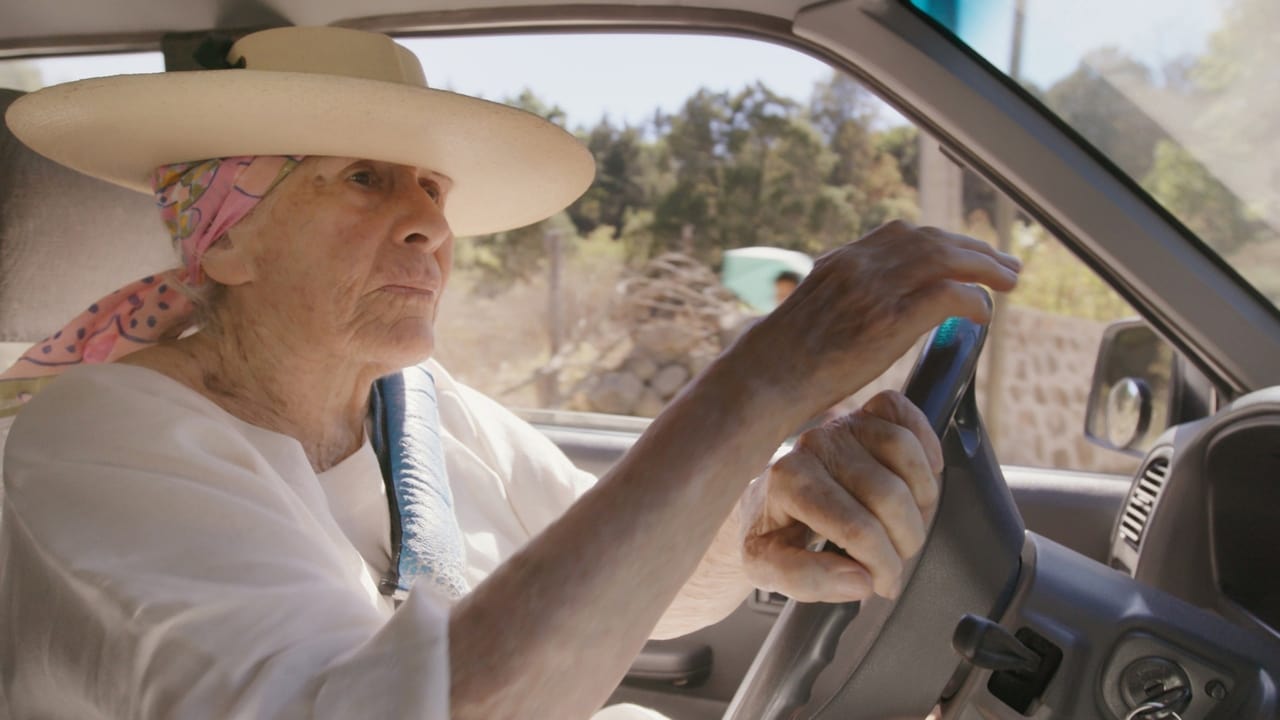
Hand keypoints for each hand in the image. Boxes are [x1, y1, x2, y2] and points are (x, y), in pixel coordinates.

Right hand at [736, 221, 1018, 422]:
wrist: (764, 379)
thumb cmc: (781, 362)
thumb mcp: (812, 314)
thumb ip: (843, 302)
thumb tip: (868, 315)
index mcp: (841, 261)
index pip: (902, 234)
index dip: (941, 241)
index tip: (963, 253)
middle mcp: (859, 265)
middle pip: (931, 240)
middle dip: (973, 249)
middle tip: (1004, 263)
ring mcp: (874, 289)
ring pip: (945, 259)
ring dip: (985, 267)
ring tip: (1008, 280)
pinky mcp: (888, 319)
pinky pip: (947, 295)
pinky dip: (973, 300)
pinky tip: (984, 313)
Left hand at [738, 390, 943, 601]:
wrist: (764, 501)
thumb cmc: (770, 533)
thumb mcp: (766, 570)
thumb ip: (806, 581)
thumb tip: (860, 579)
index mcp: (788, 482)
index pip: (859, 529)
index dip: (883, 566)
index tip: (882, 584)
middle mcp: (814, 445)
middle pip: (890, 495)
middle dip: (904, 541)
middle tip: (894, 561)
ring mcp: (841, 425)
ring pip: (905, 453)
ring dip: (921, 499)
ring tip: (905, 526)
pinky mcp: (862, 413)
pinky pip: (904, 413)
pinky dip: (924, 445)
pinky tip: (918, 481)